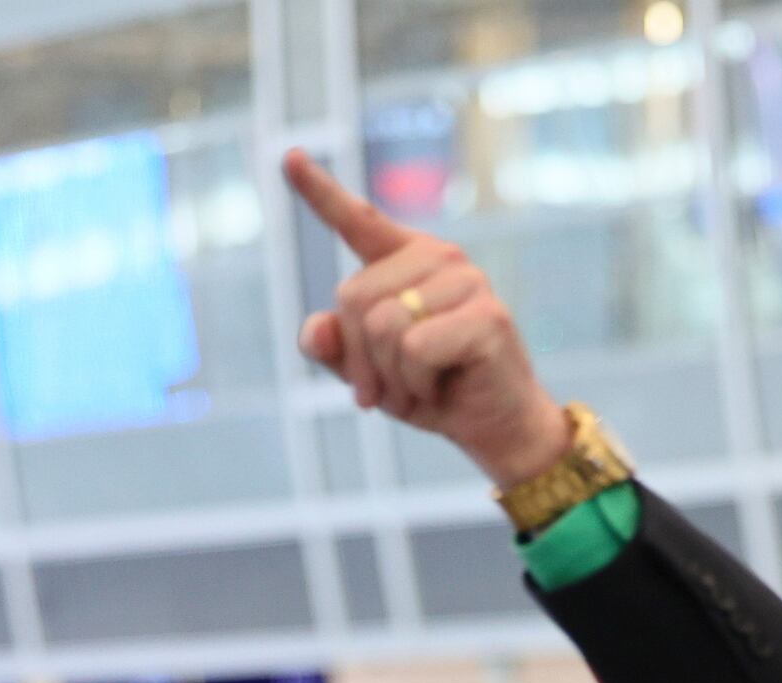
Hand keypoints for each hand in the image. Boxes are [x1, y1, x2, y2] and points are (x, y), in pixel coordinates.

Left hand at [282, 150, 574, 486]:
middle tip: (387, 390)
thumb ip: (335, 348)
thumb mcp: (369, 373)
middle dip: (361, 359)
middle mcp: (437, 256)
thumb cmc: (432, 390)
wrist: (494, 427)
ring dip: (391, 376)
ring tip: (420, 388)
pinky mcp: (487, 314)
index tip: (287, 157)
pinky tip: (441, 387)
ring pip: (383, 326)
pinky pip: (414, 349)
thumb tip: (315, 327)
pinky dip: (416, 384)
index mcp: (405, 259)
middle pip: (353, 296)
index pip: (357, 219)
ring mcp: (466, 280)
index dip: (319, 192)